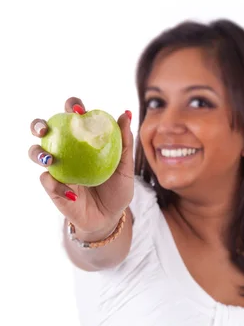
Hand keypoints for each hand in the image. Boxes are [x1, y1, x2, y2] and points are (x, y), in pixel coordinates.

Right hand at [29, 97, 133, 235]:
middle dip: (39, 124)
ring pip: (36, 152)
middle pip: (44, 129)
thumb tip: (126, 114)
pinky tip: (73, 193)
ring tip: (50, 160)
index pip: (72, 115)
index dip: (72, 106)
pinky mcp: (52, 187)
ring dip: (38, 153)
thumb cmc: (117, 190)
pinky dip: (57, 186)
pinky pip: (47, 181)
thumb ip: (124, 142)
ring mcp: (56, 168)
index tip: (79, 111)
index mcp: (82, 139)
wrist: (110, 218)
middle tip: (45, 128)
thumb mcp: (125, 168)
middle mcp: (64, 149)